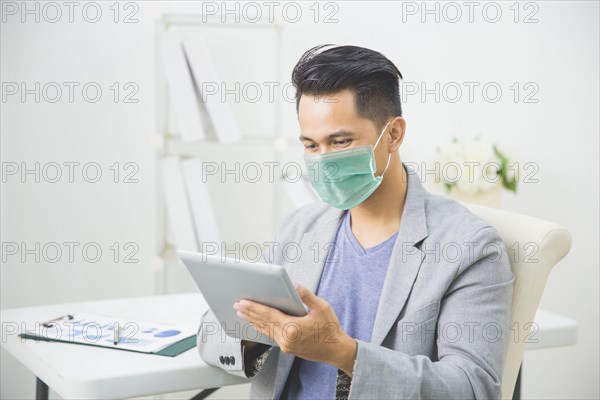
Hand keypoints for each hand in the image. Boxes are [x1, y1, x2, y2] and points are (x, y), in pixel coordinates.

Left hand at [233, 284, 356, 375]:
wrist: (336, 350)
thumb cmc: (330, 329)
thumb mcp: (322, 308)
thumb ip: (306, 296)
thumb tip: (294, 285)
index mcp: (293, 328)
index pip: (269, 315)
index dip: (255, 307)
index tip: (243, 302)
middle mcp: (286, 339)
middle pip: (263, 323)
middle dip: (249, 313)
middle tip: (237, 305)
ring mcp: (285, 345)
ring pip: (265, 330)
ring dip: (252, 321)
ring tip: (241, 313)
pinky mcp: (287, 348)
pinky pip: (270, 336)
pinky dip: (261, 328)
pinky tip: (255, 324)